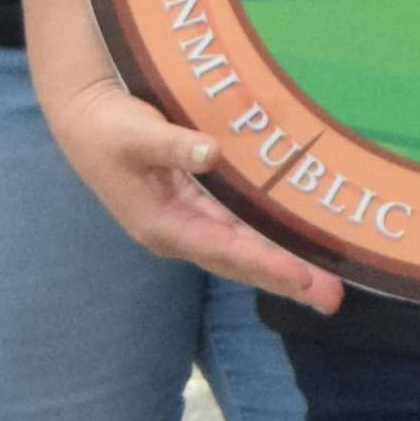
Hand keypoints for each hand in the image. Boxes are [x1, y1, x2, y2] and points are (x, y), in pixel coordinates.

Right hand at [34, 65, 342, 314]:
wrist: (86, 121)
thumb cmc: (110, 128)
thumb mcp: (138, 134)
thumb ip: (174, 146)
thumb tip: (211, 154)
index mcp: (161, 224)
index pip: (224, 249)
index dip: (266, 263)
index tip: (303, 277)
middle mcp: (178, 233)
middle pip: (240, 262)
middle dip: (286, 280)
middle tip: (332, 299)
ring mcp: (187, 225)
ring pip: (243, 251)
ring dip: (284, 268)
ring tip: (327, 288)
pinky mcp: (195, 211)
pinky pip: (240, 232)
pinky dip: (270, 244)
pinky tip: (301, 252)